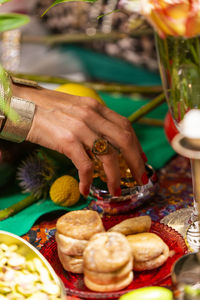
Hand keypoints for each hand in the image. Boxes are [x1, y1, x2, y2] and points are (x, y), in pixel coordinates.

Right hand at [12, 84, 147, 195]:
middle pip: (125, 140)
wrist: (22, 105)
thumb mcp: (76, 108)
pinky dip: (88, 180)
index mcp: (96, 107)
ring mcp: (80, 128)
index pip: (126, 126)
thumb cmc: (47, 108)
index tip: (141, 159)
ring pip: (108, 156)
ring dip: (116, 177)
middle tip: (140, 178)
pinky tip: (85, 189)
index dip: (137, 145)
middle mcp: (92, 115)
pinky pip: (85, 165)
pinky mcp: (67, 141)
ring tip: (116, 190)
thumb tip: (105, 139)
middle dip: (136, 162)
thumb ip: (92, 119)